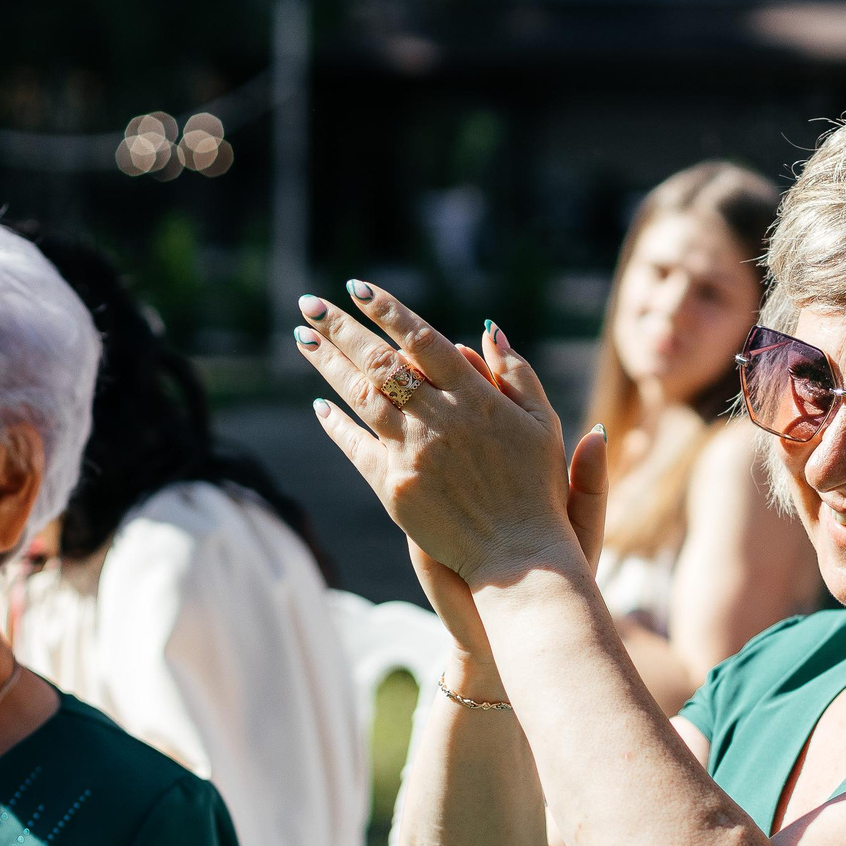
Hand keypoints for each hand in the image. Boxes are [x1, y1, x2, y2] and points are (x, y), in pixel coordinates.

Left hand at [298, 283, 586, 587]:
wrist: (519, 557)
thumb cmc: (538, 489)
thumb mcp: (543, 424)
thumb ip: (516, 373)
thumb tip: (486, 327)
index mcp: (477, 398)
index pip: (423, 340)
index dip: (388, 312)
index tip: (358, 289)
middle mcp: (440, 420)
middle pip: (381, 363)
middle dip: (342, 328)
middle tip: (310, 304)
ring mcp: (414, 454)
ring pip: (361, 397)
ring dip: (328, 364)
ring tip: (302, 338)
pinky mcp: (396, 488)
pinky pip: (357, 448)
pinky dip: (336, 424)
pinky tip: (319, 404)